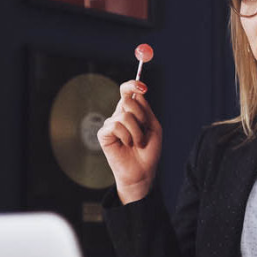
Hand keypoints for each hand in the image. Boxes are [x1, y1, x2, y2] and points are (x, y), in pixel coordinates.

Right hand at [97, 80, 161, 203]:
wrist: (142, 172)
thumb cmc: (148, 151)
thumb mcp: (153, 127)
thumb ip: (146, 110)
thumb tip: (137, 94)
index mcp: (132, 111)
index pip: (127, 91)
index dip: (133, 85)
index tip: (143, 87)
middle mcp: (120, 115)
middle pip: (127, 100)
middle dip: (141, 115)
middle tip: (144, 129)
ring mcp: (111, 123)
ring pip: (125, 114)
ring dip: (137, 131)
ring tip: (137, 142)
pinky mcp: (103, 133)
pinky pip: (116, 125)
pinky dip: (127, 136)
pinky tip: (127, 145)